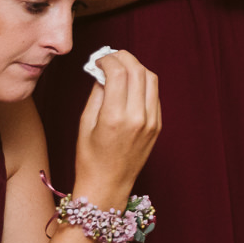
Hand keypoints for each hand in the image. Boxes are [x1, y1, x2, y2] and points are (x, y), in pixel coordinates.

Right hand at [72, 50, 160, 208]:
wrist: (108, 186)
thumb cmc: (90, 158)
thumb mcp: (85, 124)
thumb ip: (96, 94)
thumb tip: (103, 71)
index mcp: (115, 118)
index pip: (119, 73)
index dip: (108, 60)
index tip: (99, 59)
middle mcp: (138, 118)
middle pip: (138, 71)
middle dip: (124, 58)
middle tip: (111, 57)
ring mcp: (152, 121)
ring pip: (151, 79)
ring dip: (137, 67)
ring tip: (121, 67)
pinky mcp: (158, 125)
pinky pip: (154, 94)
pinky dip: (143, 83)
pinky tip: (130, 85)